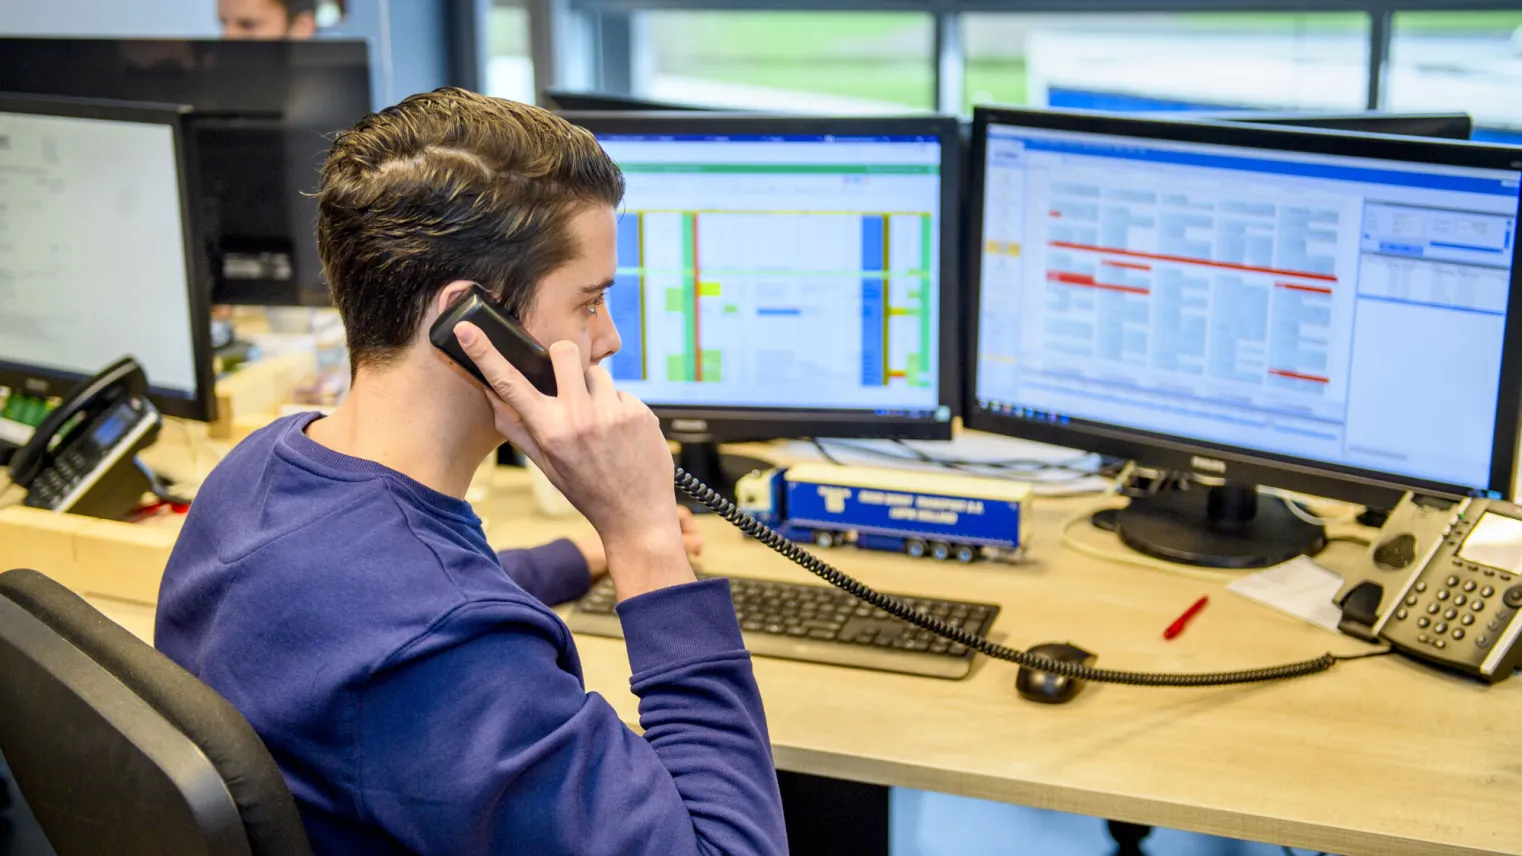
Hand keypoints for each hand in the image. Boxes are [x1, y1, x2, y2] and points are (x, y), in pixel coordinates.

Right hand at [456, 323, 692, 598]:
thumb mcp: (545, 465)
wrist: (636, 516)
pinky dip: (619, 408)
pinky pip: (622, 393)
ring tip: (600, 422)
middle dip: (563, 356)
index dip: (485, 354)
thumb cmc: (588, 492)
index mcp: (549, 432)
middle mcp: (579, 418)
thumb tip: (490, 394)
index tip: (468, 329)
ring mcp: (612, 413)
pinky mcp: (639, 412)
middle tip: (567, 378)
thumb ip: (517, 428)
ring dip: (594, 390)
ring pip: (597, 372)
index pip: (510, 384)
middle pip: (564, 351)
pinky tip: (623, 435)